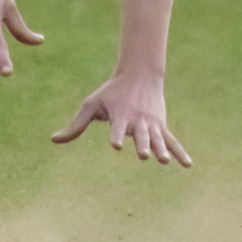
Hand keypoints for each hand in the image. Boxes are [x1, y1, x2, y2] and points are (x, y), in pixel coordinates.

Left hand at [51, 70, 191, 165]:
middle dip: (142, 144)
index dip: (116, 136)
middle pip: (140, 135)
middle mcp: (136, 121)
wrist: (139, 75)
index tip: (115, 146)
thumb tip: (53, 140)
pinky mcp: (161, 126)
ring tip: (163, 161)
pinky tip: (188, 165)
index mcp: (119, 115)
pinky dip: (180, 152)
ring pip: (157, 139)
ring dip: (161, 149)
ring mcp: (151, 124)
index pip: (116, 128)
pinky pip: (172, 141)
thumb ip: (75, 126)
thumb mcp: (91, 105)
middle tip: (143, 155)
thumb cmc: (111, 93)